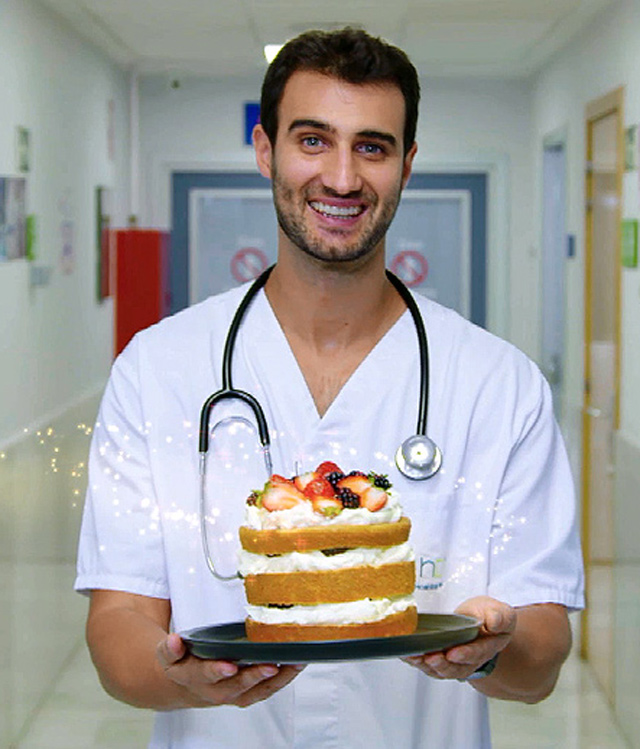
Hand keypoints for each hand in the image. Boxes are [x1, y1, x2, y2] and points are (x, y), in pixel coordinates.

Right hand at [157, 633, 304, 707]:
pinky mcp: (246, 695)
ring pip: (255, 691)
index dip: (216, 671)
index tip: (229, 665)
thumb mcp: (168, 654)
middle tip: (269, 665)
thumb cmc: (182, 663)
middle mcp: (214, 690)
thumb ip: (170, 648)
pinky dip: (282, 680)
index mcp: (192, 677)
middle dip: (253, 676)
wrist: (184, 685)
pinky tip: (294, 665)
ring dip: (276, 679)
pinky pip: (266, 691)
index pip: (204, 675)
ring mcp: (232, 694)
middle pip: (235, 686)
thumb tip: (174, 641)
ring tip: (292, 663)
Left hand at [403, 596, 515, 680]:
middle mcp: (470, 659)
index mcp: (487, 647)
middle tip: (430, 658)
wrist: (483, 622)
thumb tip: (494, 623)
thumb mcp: (501, 613)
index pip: (476, 653)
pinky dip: (416, 661)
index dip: (465, 655)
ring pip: (440, 670)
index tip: (453, 653)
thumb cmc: (490, 616)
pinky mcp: (441, 658)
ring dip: (426, 665)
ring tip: (414, 657)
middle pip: (456, 668)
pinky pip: (428, 664)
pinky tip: (406, 654)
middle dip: (442, 664)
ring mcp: (454, 661)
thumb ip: (499, 617)